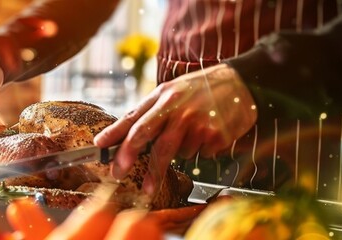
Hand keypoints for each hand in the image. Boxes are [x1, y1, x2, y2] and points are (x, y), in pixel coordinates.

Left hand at [94, 64, 256, 192]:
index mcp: (163, 97)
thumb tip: (122, 135)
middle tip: (118, 175)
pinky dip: (201, 149)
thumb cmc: (200, 88)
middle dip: (131, 159)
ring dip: (179, 152)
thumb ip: (148, 112)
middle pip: (150, 141)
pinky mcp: (216, 136)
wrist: (242, 81)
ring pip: (177, 153)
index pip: (134, 118)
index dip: (114, 134)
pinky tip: (210, 132)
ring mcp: (198, 123)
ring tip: (192, 133)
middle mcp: (178, 110)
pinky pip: (200, 154)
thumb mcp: (171, 91)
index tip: (99, 146)